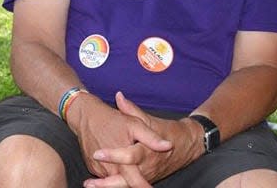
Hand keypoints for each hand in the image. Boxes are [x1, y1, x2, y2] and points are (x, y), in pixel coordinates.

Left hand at [86, 93, 202, 185]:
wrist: (187, 144)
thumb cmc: (167, 130)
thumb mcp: (150, 120)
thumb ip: (132, 111)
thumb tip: (118, 97)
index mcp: (148, 151)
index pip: (130, 155)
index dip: (114, 155)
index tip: (97, 153)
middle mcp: (147, 167)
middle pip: (127, 179)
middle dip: (108, 182)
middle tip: (90, 183)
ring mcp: (147, 175)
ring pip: (126, 185)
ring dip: (108, 186)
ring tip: (89, 185)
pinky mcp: (145, 178)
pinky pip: (129, 185)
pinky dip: (114, 186)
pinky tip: (98, 185)